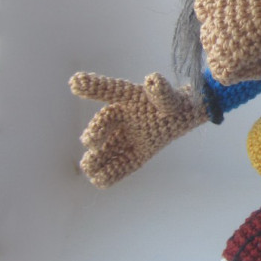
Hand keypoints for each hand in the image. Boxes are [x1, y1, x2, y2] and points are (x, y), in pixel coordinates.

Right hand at [70, 72, 206, 186]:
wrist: (186, 115)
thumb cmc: (174, 102)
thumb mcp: (169, 98)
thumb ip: (161, 92)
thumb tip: (152, 80)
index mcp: (130, 97)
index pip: (111, 90)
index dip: (93, 85)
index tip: (74, 83)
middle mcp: (124, 117)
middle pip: (105, 124)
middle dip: (95, 133)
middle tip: (90, 142)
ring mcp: (130, 136)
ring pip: (109, 147)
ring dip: (98, 157)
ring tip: (88, 166)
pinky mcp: (139, 153)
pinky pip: (124, 163)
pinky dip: (113, 172)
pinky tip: (100, 181)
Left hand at [170, 0, 260, 85]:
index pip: (203, 5)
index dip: (219, 12)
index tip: (240, 10)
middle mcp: (210, 15)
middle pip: (210, 35)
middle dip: (230, 35)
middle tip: (254, 28)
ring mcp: (217, 37)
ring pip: (218, 56)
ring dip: (239, 53)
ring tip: (260, 41)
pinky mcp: (227, 58)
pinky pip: (226, 74)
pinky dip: (247, 71)